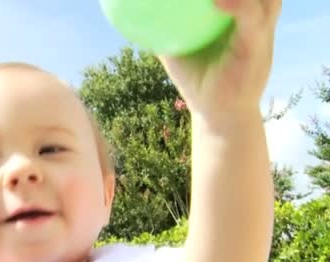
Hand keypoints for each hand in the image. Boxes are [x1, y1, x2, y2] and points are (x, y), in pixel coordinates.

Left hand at [159, 0, 281, 117]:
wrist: (218, 116)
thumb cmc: (198, 80)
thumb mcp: (176, 50)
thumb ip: (162, 27)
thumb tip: (134, 10)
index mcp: (241, 14)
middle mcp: (256, 17)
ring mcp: (260, 32)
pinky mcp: (258, 48)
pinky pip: (251, 21)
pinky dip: (238, 7)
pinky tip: (218, 2)